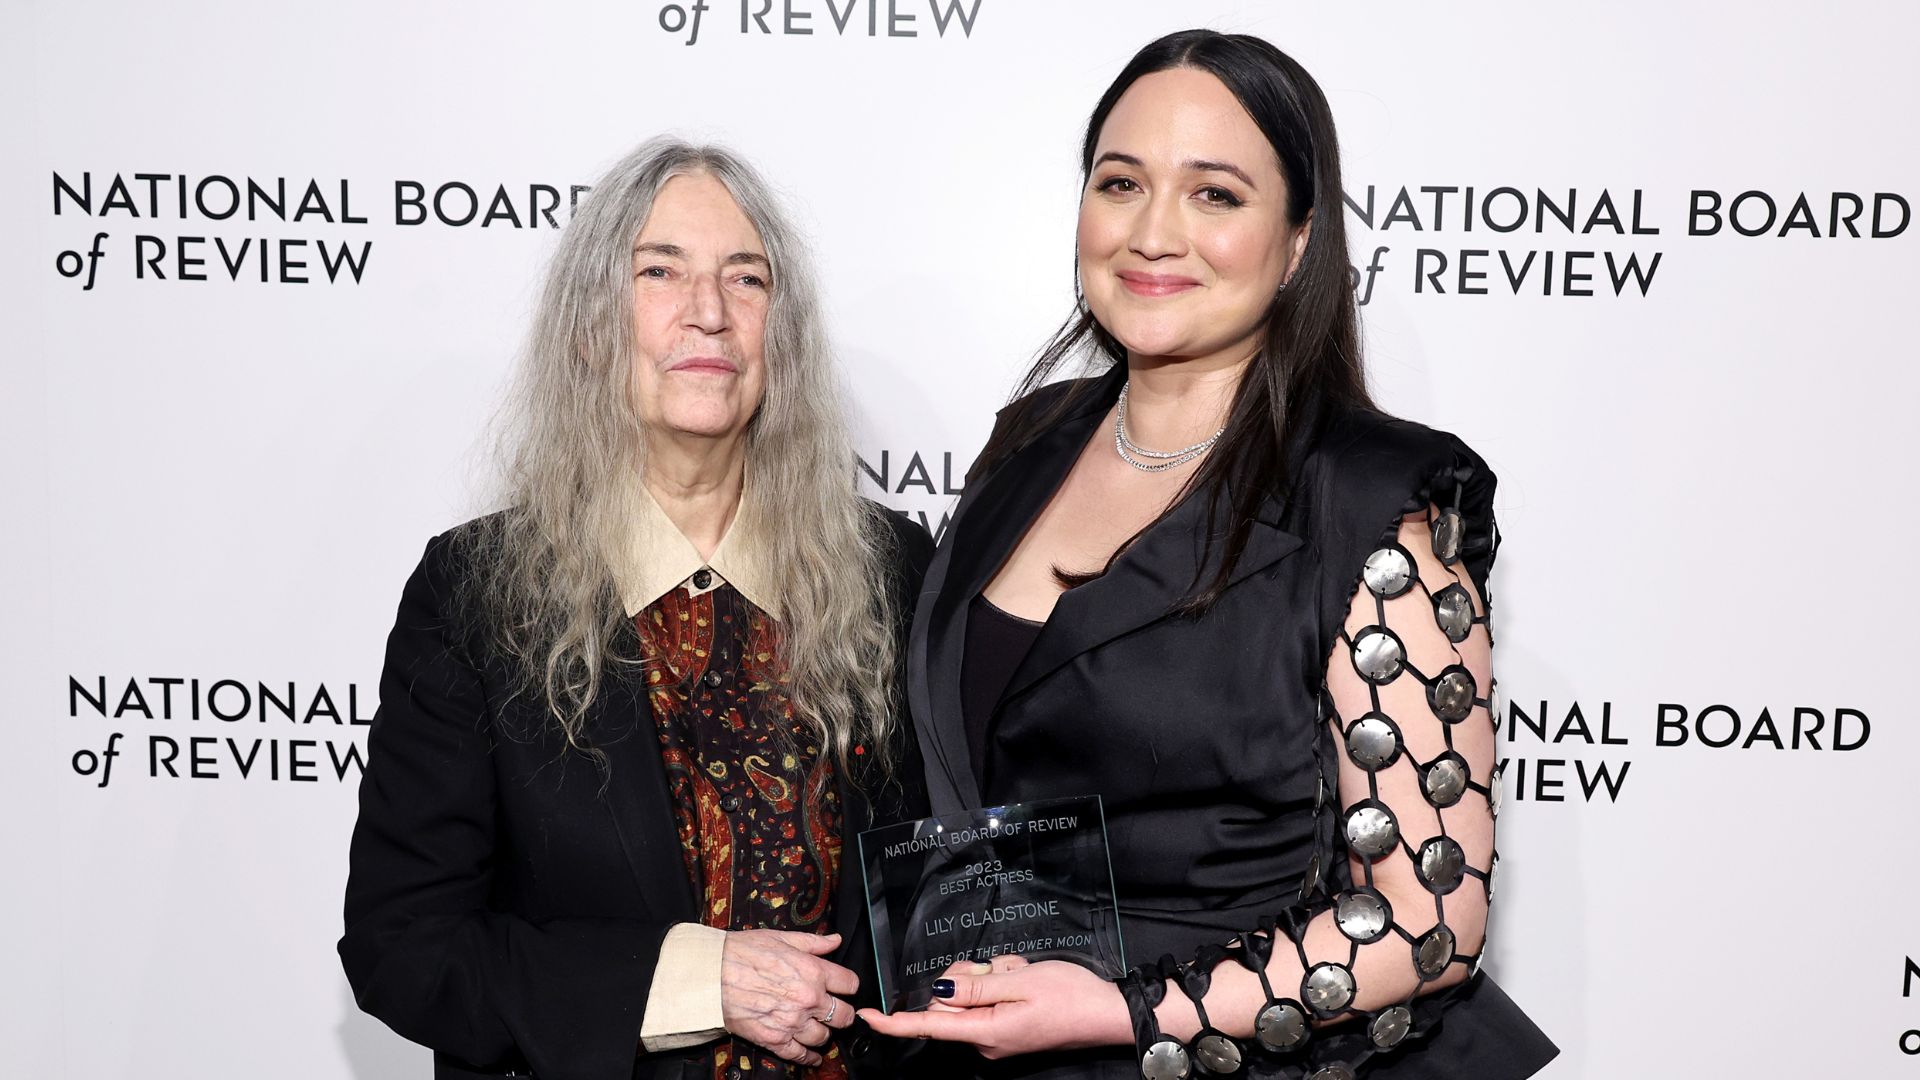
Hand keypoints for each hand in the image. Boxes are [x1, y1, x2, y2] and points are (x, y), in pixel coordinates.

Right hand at [720, 930, 859, 1066]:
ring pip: (824, 1037)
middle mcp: (808, 999)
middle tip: (838, 1012)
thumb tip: (834, 940)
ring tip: (819, 1028)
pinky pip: (801, 1055)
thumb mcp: (781, 938)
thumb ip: (813, 942)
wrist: (711, 975)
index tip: (845, 988)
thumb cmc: (741, 954)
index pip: (850, 984)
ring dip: (824, 1033)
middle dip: (843, 1014)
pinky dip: (809, 1057)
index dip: (849, 985)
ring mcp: (792, 1022)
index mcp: (813, 972)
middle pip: (844, 1016)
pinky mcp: (775, 1039)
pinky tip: (812, 1054)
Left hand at [856, 959, 1131, 1059]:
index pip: (929, 1027)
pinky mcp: (1007, 1028)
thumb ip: (975, 987)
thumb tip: (939, 994)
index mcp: (986, 1032)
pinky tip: (1023, 978)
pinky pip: (988, 998)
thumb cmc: (1070, 997)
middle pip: (948, 1002)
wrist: (1106, 1012)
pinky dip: (1001, 982)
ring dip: (989, 976)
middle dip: (966, 976)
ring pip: (969, 995)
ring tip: (1019, 973)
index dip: (894, 1022)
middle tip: (997, 966)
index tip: (866, 1015)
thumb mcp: (1020, 982)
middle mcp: (986, 1040)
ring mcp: (997, 1035)